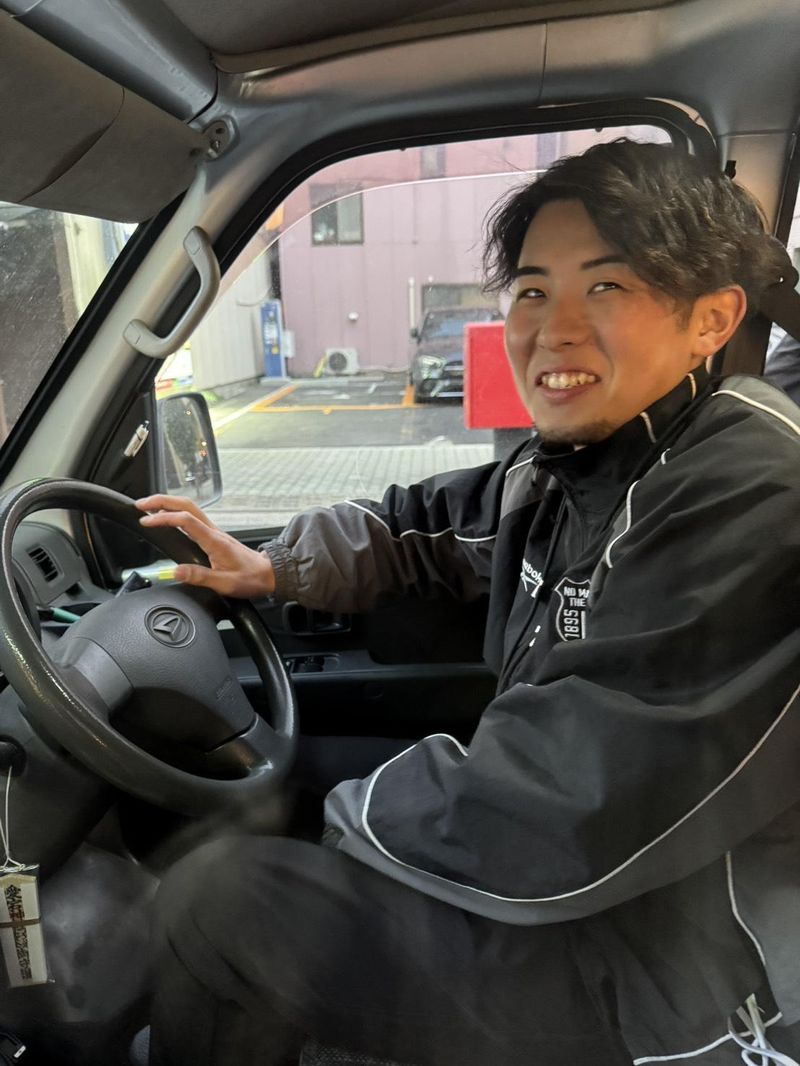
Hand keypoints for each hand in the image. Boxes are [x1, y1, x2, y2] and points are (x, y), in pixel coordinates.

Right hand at [135, 495, 275, 598]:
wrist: (269, 574)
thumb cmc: (250, 578)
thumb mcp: (225, 583)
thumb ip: (199, 576)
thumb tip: (175, 571)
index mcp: (214, 540)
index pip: (186, 520)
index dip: (164, 518)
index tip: (146, 521)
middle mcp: (214, 531)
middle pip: (186, 505)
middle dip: (162, 501)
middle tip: (141, 505)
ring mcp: (214, 531)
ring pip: (190, 508)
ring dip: (168, 504)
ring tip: (148, 508)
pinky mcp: (214, 536)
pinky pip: (192, 517)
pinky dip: (176, 513)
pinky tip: (168, 518)